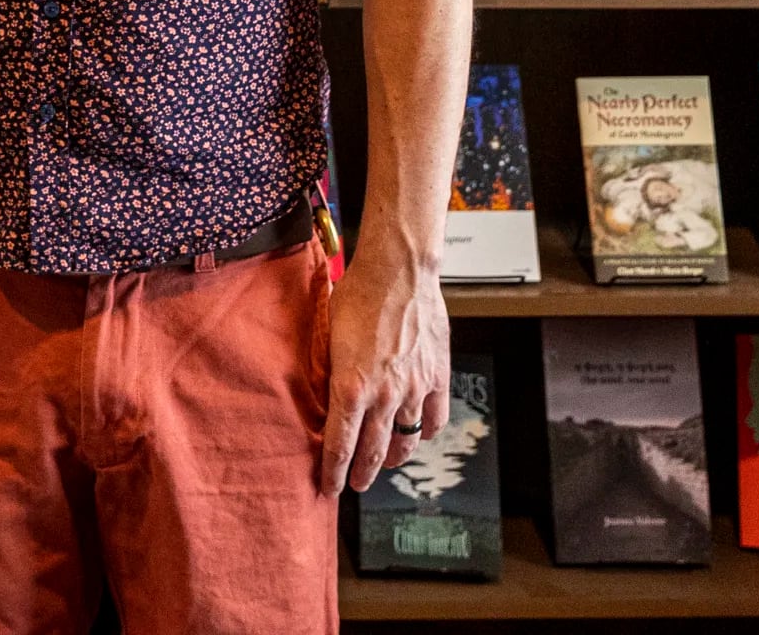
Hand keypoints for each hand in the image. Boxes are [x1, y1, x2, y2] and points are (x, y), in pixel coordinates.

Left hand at [319, 242, 450, 495]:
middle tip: (354, 484)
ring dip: (393, 459)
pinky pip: (434, 419)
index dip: (334, 471)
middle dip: (361, 473)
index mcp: (351, 387)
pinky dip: (425, 433)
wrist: (399, 271)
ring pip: (405, 441)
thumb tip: (321, 396)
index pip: (340, 445)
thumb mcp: (327, 335)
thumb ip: (327, 371)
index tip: (329, 487)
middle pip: (372, 451)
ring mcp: (414, 389)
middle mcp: (384, 395)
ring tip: (385, 464)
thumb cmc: (357, 295)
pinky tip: (418, 436)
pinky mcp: (437, 377)